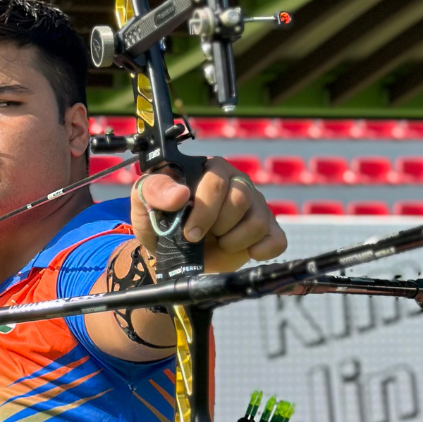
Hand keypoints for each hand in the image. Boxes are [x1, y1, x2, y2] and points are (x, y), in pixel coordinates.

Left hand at [130, 157, 286, 273]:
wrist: (170, 250)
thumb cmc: (160, 218)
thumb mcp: (145, 200)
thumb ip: (156, 190)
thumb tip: (180, 194)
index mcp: (210, 169)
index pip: (217, 181)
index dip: (204, 210)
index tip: (189, 233)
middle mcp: (237, 182)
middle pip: (240, 199)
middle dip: (217, 226)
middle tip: (199, 237)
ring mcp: (255, 205)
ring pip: (258, 221)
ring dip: (233, 240)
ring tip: (218, 242)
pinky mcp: (267, 230)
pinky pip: (277, 239)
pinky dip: (263, 250)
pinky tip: (245, 253)